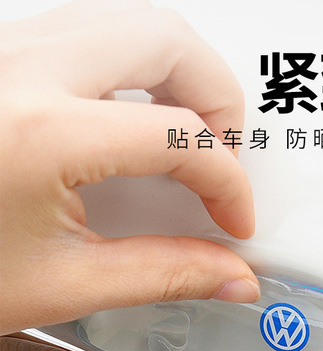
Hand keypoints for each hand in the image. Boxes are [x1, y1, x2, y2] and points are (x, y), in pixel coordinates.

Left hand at [0, 0, 258, 334]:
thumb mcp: (64, 284)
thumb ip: (163, 274)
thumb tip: (225, 274)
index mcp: (43, 132)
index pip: (181, 138)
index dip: (227, 183)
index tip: (232, 217)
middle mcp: (21, 72)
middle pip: (167, 40)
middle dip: (218, 100)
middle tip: (222, 157)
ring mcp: (5, 53)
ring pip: (127, 18)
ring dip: (177, 72)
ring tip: (185, 135)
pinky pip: (87, 29)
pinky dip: (132, 65)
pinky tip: (132, 119)